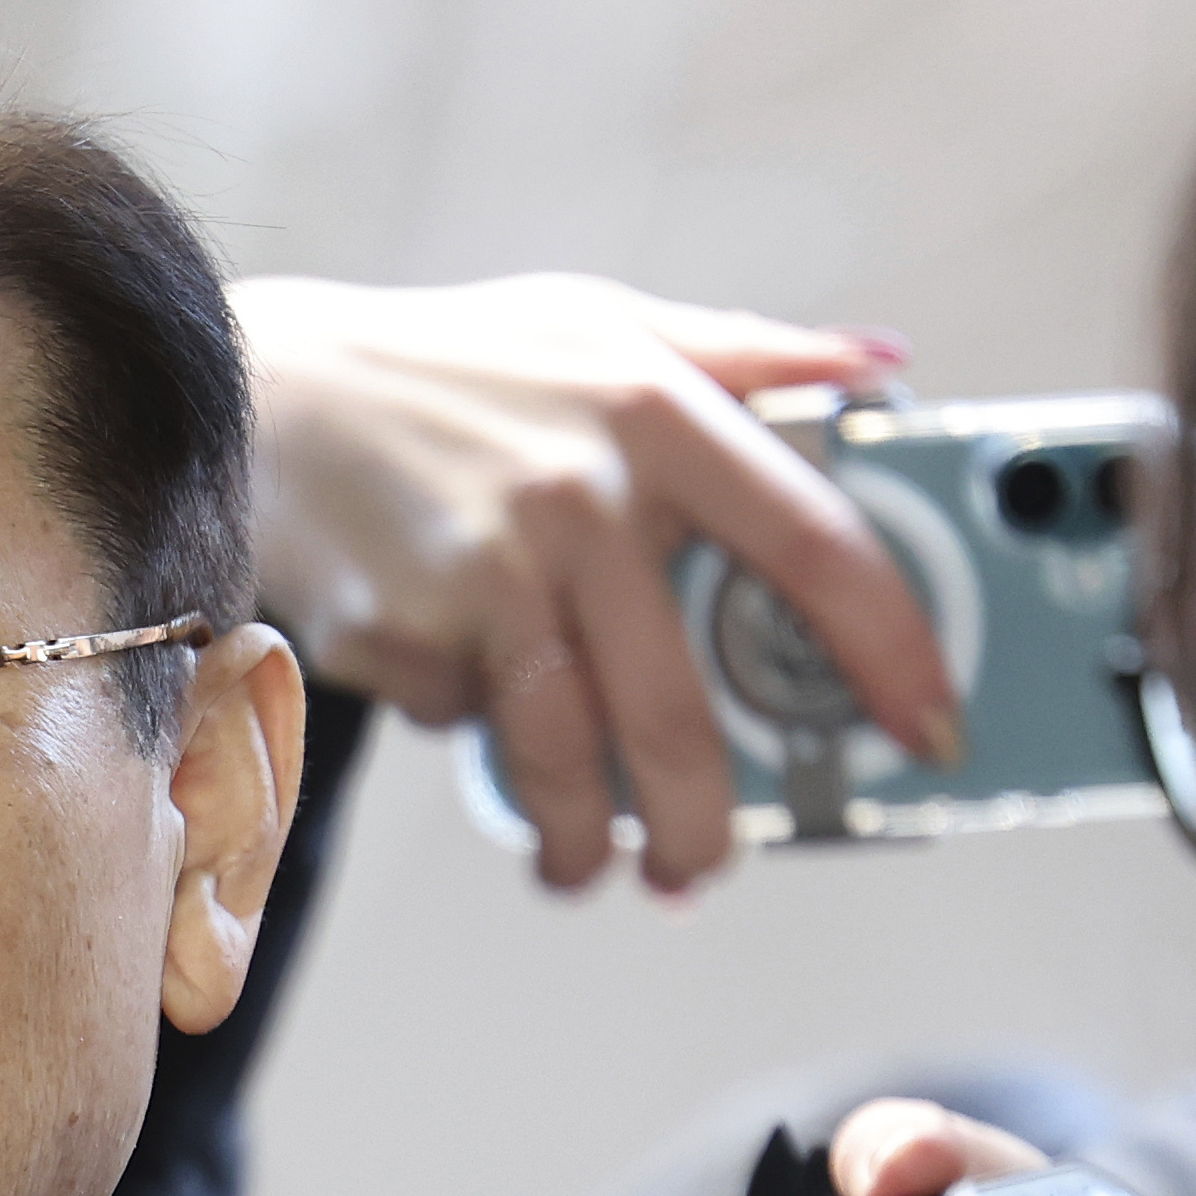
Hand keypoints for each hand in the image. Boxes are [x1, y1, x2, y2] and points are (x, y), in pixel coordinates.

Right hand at [233, 270, 956, 894]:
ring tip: (581, 866)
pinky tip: (454, 693)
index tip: (930, 729)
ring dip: (581, 842)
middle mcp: (581, 493)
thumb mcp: (603, 325)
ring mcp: (487, 568)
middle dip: (702, 828)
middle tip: (706, 869)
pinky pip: (464, 723)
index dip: (891, 649)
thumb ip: (743, 352)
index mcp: (657, 413)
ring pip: (566, 761)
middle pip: (678, 714)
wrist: (266, 392)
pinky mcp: (402, 625)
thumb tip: (883, 364)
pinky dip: (468, 730)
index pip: (816, 548)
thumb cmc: (454, 363)